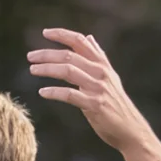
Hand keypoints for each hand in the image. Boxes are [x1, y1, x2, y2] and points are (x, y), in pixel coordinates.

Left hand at [29, 28, 155, 152]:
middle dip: (47, 54)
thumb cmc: (115, 103)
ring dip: (47, 69)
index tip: (45, 32)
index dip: (62, 34)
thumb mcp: (109, 76)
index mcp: (102, 64)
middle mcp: (100, 72)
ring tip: (32, 70)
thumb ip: (98, 57)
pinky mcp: (94, 105)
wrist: (130, 128)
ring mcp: (97, 88)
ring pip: (68, 71)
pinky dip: (54, 92)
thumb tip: (89, 38)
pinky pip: (69, 94)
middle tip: (30, 57)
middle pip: (69, 55)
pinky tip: (42, 92)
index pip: (80, 41)